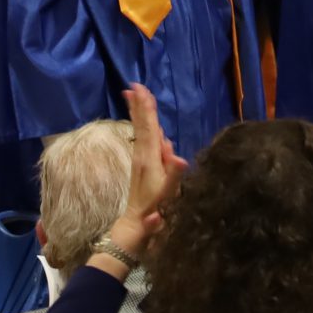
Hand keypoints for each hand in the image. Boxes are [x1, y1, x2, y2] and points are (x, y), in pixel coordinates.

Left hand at [113, 85, 187, 256]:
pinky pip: (145, 140)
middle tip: (133, 86)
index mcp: (149, 159)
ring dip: (140, 114)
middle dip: (139, 105)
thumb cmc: (154, 212)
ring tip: (137, 97)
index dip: (146, 108)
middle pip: (142, 126)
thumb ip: (173, 176)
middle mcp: (143, 156)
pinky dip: (145, 128)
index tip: (139, 89)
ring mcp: (141, 161)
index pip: (148, 128)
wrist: (135, 227)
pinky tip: (150, 126)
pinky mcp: (143, 166)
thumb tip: (179, 157)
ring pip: (142, 132)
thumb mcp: (167, 195)